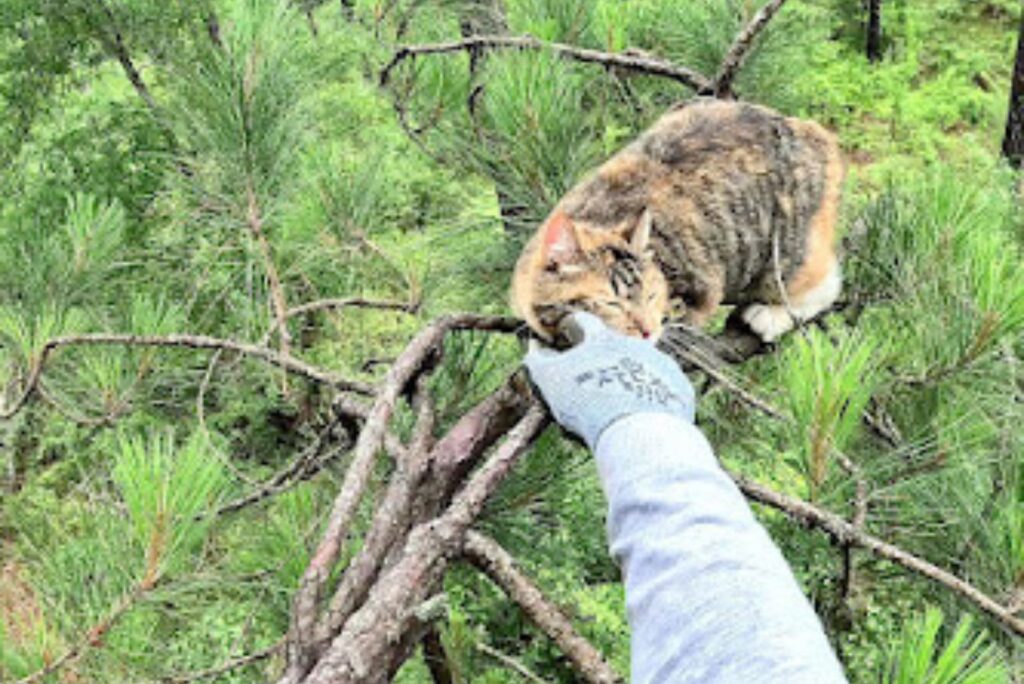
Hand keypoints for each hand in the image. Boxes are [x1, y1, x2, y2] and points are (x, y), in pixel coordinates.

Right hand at [523, 312, 694, 448]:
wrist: (637, 430)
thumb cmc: (588, 402)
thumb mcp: (551, 381)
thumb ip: (538, 361)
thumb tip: (533, 348)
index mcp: (603, 340)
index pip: (586, 323)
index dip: (574, 326)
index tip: (569, 329)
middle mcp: (635, 345)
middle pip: (617, 346)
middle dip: (606, 358)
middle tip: (595, 376)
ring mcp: (661, 365)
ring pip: (642, 367)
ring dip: (630, 378)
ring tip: (619, 403)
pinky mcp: (679, 389)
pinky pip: (663, 390)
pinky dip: (652, 398)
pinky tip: (642, 417)